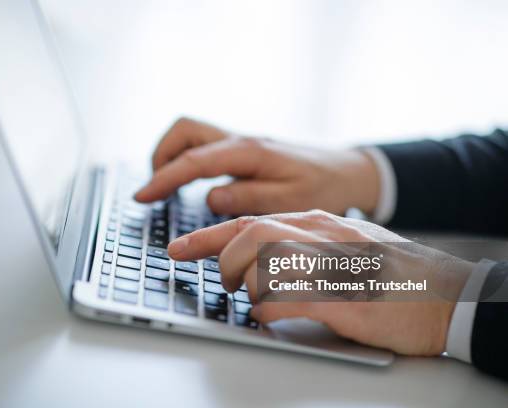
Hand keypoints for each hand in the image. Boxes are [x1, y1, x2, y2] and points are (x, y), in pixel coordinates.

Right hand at [135, 117, 380, 215]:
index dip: (163, 179)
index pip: (195, 161)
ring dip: (171, 155)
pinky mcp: (242, 148)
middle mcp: (241, 140)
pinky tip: (187, 182)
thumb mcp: (291, 201)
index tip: (142, 196)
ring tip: (164, 186)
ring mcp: (241, 141)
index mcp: (250, 152)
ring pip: (191, 133)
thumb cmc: (323, 187)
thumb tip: (211, 197)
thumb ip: (249, 198)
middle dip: (161, 156)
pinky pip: (203, 145)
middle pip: (185, 130)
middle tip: (153, 190)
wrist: (346, 170)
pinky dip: (186, 159)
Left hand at [167, 210, 472, 355]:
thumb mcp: (347, 245)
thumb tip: (258, 260)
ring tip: (254, 299)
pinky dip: (267, 310)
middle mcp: (324, 236)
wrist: (451, 296)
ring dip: (246, 285)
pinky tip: (274, 316)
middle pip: (249, 236)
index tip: (178, 248)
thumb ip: (306, 245)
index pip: (250, 220)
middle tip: (223, 282)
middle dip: (222, 259)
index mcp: (321, 222)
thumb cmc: (396, 274)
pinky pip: (285, 299)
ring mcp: (333, 265)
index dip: (207, 235)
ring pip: (262, 263)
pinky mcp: (344, 300)